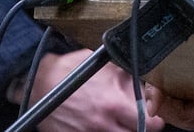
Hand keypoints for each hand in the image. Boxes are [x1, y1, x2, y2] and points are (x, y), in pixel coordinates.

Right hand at [31, 50, 166, 131]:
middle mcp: (101, 124)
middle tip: (136, 118)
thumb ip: (129, 81)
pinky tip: (101, 123)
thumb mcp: (107, 68)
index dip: (155, 121)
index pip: (148, 124)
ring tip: (116, 119)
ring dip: (121, 129)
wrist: (39, 83)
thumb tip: (147, 90)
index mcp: (113, 104)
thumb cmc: (71, 71)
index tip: (154, 117)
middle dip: (138, 126)